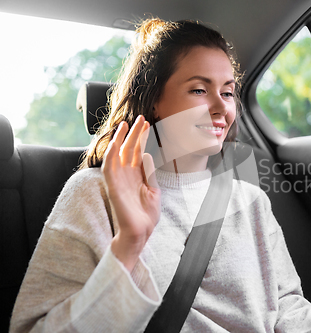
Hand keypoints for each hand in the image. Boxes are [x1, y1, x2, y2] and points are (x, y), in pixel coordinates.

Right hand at [102, 115, 160, 270]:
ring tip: (127, 124)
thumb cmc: (146, 215)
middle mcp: (126, 175)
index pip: (137, 152)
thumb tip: (147, 155)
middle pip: (128, 149)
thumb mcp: (153, 191)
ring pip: (117, 154)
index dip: (141, 138)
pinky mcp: (113, 187)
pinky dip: (111, 154)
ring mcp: (118, 180)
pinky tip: (116, 142)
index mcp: (135, 176)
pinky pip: (109, 167)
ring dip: (121, 139)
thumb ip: (149, 173)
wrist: (140, 233)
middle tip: (141, 118)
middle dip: (134, 133)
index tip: (147, 124)